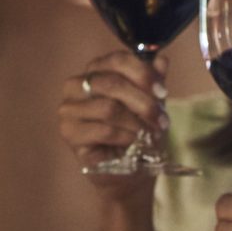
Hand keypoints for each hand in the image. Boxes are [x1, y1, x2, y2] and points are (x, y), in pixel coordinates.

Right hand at [57, 51, 168, 198]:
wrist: (131, 171)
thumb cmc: (139, 132)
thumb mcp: (152, 103)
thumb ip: (154, 81)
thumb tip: (162, 60)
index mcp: (95, 70)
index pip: (117, 60)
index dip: (143, 73)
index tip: (163, 91)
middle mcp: (75, 85)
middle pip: (112, 83)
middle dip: (143, 102)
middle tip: (161, 119)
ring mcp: (68, 110)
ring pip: (108, 108)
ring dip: (135, 123)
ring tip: (148, 134)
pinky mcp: (69, 133)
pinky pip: (103, 130)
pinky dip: (125, 137)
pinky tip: (133, 143)